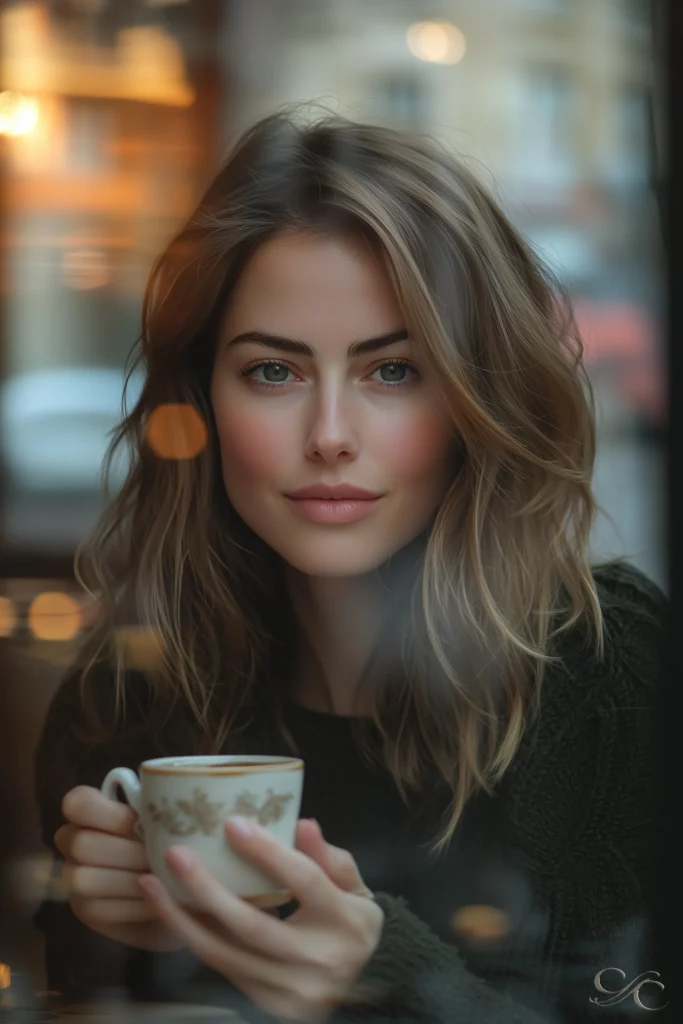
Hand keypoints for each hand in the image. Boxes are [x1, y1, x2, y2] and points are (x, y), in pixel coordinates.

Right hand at [55, 785, 183, 951]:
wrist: (172, 884)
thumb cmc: (169, 838)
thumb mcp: (168, 817)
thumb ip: (162, 809)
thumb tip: (178, 800)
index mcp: (89, 810)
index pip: (78, 803)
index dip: (104, 812)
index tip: (138, 821)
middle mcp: (73, 842)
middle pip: (82, 844)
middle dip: (126, 852)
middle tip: (160, 857)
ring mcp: (74, 878)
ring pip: (85, 879)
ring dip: (129, 880)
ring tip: (162, 879)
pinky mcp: (86, 910)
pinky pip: (100, 908)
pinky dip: (133, 905)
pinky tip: (157, 899)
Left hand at [138, 818, 384, 1022]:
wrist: (367, 982)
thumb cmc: (353, 923)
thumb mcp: (356, 886)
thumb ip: (330, 857)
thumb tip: (302, 823)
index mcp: (346, 921)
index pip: (304, 881)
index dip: (268, 853)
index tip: (233, 824)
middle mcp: (320, 961)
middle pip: (254, 925)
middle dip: (207, 889)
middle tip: (175, 855)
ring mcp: (292, 992)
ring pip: (226, 955)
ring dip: (182, 920)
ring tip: (151, 886)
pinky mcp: (270, 1006)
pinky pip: (223, 969)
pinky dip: (195, 940)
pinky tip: (172, 913)